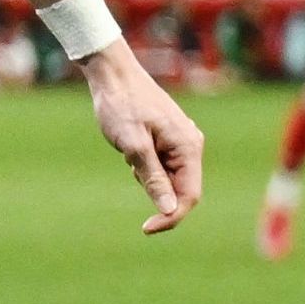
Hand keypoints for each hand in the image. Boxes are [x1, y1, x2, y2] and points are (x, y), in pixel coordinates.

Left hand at [81, 45, 204, 234]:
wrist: (113, 75)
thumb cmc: (121, 106)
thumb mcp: (133, 145)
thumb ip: (153, 178)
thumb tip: (168, 210)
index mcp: (188, 146)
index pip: (189, 196)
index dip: (171, 217)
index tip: (146, 228)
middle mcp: (191, 144)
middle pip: (181, 188)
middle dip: (156, 192)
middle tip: (129, 168)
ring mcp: (181, 140)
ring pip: (169, 177)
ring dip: (147, 176)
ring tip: (128, 150)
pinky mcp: (169, 137)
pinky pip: (161, 164)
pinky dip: (144, 165)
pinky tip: (130, 145)